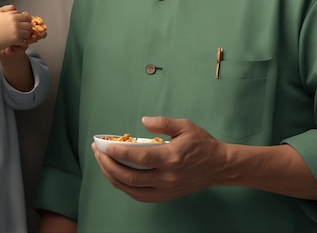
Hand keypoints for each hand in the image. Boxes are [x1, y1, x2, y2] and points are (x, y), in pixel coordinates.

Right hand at [0, 5, 31, 50]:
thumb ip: (6, 8)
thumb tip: (14, 8)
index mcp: (12, 15)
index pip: (26, 17)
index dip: (25, 21)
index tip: (23, 24)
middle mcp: (16, 23)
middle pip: (29, 25)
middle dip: (27, 28)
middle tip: (23, 30)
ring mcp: (16, 31)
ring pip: (28, 33)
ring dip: (26, 35)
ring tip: (21, 37)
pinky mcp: (15, 40)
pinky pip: (24, 42)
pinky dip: (23, 43)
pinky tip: (19, 43)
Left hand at [92, 116, 225, 201]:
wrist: (218, 167)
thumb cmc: (202, 144)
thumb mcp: (185, 126)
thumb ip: (163, 123)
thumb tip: (143, 120)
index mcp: (171, 158)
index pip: (140, 158)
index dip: (119, 153)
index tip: (105, 146)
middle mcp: (167, 177)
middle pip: (130, 177)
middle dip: (109, 165)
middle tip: (98, 152)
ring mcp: (166, 190)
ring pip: (132, 189)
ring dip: (113, 177)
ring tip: (102, 162)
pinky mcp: (166, 196)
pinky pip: (139, 196)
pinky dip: (124, 187)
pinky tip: (115, 176)